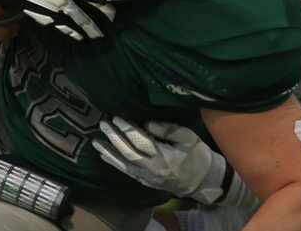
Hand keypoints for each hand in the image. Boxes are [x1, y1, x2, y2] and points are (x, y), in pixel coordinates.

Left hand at [92, 117, 227, 202]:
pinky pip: (126, 172)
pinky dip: (114, 163)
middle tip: (103, 124)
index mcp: (163, 156)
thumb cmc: (198, 156)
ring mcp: (147, 178)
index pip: (140, 141)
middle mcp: (152, 169)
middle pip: (127, 152)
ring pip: (123, 165)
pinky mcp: (146, 182)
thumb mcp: (188, 138)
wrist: (204, 182)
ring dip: (108, 152)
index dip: (127, 129)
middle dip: (113, 138)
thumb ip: (168, 129)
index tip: (116, 118)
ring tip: (96, 141)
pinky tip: (105, 155)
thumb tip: (146, 124)